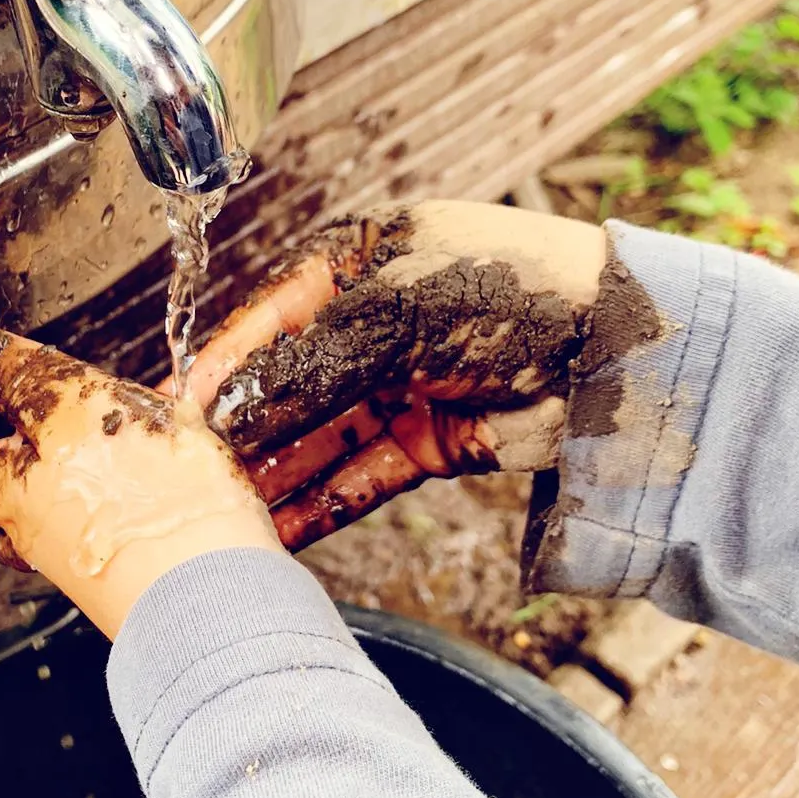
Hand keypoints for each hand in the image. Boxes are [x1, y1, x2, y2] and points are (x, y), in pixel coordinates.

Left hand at [0, 331, 280, 638]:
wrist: (206, 600)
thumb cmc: (203, 510)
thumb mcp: (192, 437)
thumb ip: (165, 418)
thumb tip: (166, 408)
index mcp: (72, 417)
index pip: (11, 369)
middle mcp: (36, 476)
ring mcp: (38, 536)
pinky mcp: (57, 581)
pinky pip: (29, 553)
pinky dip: (32, 542)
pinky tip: (53, 536)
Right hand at [187, 201, 605, 548]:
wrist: (619, 349)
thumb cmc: (511, 292)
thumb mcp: (394, 317)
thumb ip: (308, 370)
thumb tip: (231, 415)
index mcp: (357, 266)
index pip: (269, 322)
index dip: (225, 368)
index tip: (179, 413)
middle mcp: (372, 327)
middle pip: (290, 387)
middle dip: (244, 433)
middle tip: (194, 478)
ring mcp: (401, 387)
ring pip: (319, 439)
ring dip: (275, 475)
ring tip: (222, 513)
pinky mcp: (431, 443)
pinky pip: (361, 476)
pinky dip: (322, 504)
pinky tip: (277, 531)